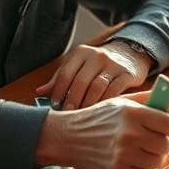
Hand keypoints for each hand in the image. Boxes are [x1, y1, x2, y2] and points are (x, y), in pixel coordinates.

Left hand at [35, 41, 151, 109]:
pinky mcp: (127, 74)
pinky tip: (100, 112)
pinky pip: (114, 91)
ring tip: (82, 115)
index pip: (66, 73)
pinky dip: (105, 103)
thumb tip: (39, 92)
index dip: (58, 90)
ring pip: (97, 87)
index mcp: (81, 53)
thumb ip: (60, 78)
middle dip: (72, 100)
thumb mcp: (78, 66)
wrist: (129, 55)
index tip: (54, 104)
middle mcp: (97, 56)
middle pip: (81, 81)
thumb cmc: (97, 65)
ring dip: (87, 104)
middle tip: (68, 113)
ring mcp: (113, 65)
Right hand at [35, 91, 168, 168]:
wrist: (68, 137)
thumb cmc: (97, 118)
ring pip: (156, 161)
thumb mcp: (120, 102)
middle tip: (157, 142)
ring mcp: (124, 155)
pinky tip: (131, 159)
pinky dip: (141, 167)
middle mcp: (130, 134)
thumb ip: (145, 101)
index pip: (167, 124)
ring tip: (144, 151)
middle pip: (164, 145)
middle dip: (164, 144)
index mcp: (132, 113)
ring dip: (154, 157)